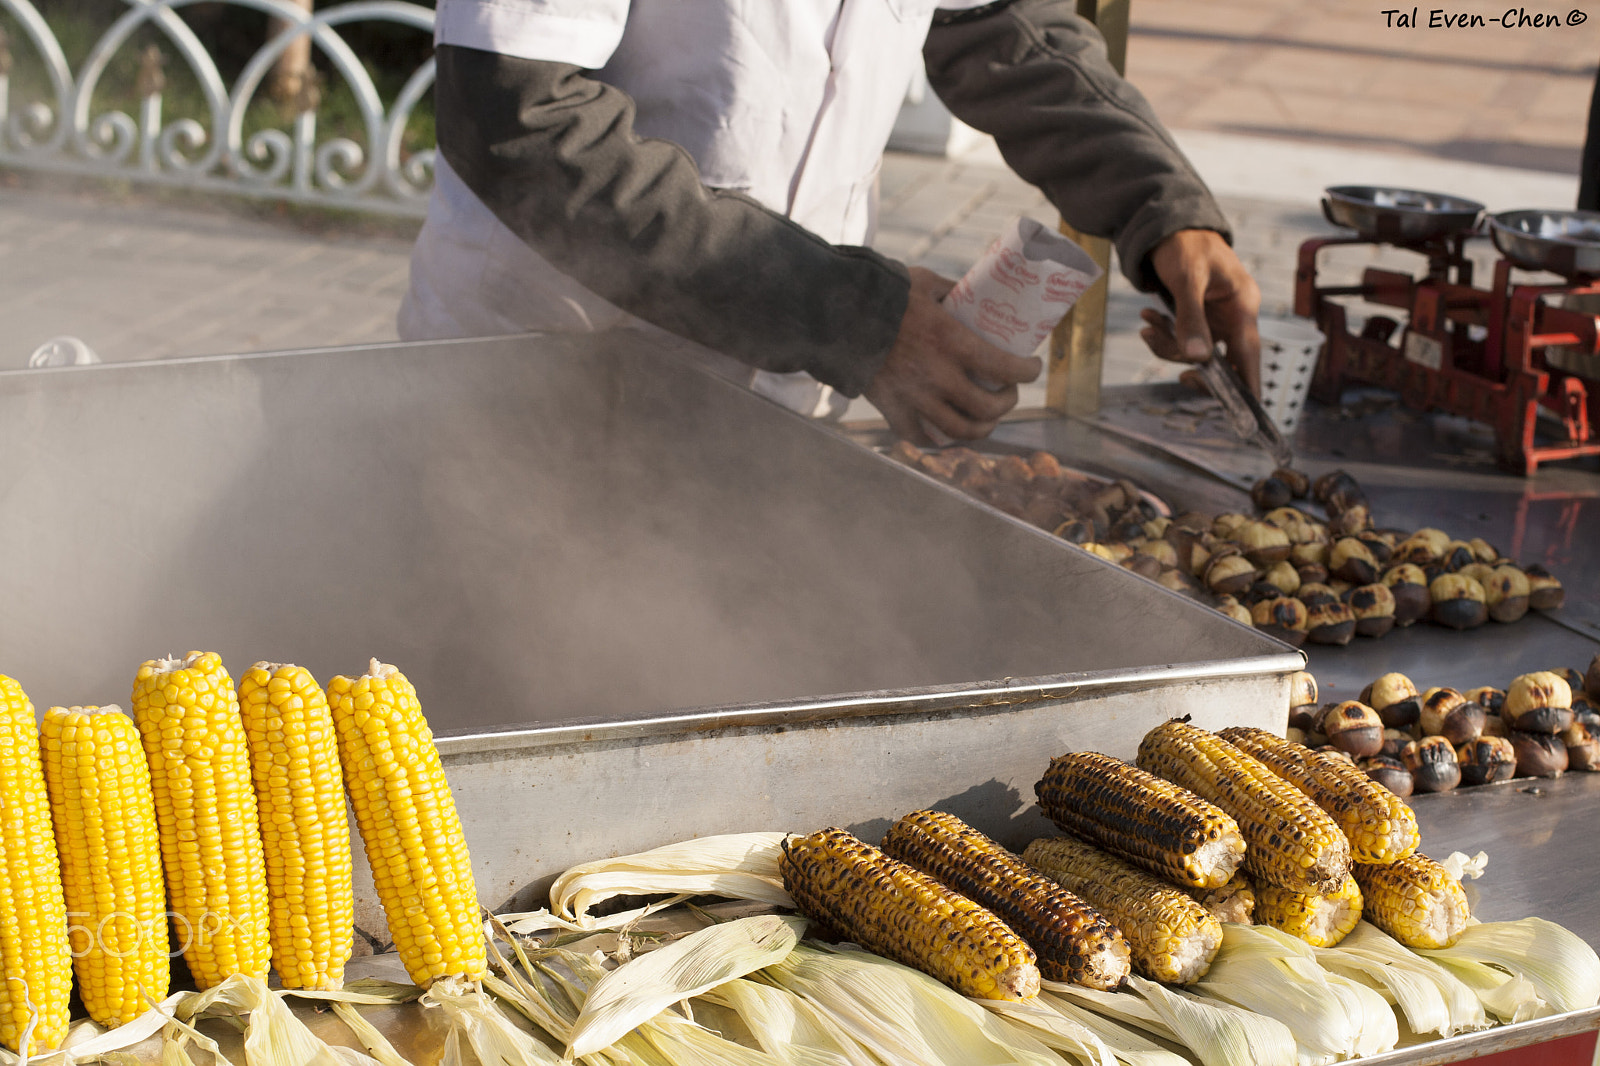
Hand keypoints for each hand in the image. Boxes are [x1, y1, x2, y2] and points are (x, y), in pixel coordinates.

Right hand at [864, 267, 1042, 443]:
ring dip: (981, 428)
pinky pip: (921, 438)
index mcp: (950, 342)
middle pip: (988, 407)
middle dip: (1007, 403)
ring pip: (960, 431)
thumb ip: (952, 292)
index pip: (1005, 367)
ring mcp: (914, 398)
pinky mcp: (892, 410)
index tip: (1032, 367)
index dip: (1027, 372)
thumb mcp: (925, 283)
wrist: (836, 315)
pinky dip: (939, 439)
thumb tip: (974, 296)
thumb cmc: (882, 294)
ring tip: (986, 418)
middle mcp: (937, 376)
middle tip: (1008, 393)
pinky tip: (947, 432)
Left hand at [1139, 229, 1262, 395]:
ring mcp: (1216, 320)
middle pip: (1219, 360)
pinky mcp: (1199, 319)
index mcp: (1242, 305)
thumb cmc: (1184, 245)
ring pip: (1194, 353)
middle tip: (1171, 365)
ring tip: (1146, 323)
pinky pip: (1182, 340)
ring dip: (1167, 344)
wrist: (1169, 226)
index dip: (1248, 385)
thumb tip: (1197, 360)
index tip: (1247, 413)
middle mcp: (1234, 316)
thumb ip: (1191, 319)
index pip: (1249, 355)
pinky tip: (1147, 320)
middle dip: (1188, 361)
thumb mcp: (1187, 280)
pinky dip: (1163, 335)